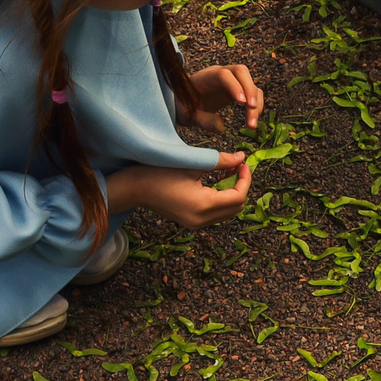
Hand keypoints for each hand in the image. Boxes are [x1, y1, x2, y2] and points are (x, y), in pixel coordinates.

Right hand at [108, 157, 251, 228]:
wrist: (135, 188)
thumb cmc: (160, 172)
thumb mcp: (193, 164)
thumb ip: (221, 161)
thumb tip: (241, 157)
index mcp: (203, 206)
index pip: (238, 197)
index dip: (245, 179)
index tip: (243, 163)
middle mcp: (202, 220)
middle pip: (236, 207)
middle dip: (241, 186)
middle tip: (238, 166)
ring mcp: (196, 224)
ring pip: (227, 212)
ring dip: (232, 192)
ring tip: (228, 171)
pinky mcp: (191, 222)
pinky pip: (216, 213)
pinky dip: (221, 199)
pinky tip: (217, 181)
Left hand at [185, 63, 263, 133]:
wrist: (181, 100)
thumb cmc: (182, 105)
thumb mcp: (187, 115)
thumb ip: (203, 120)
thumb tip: (221, 127)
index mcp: (205, 77)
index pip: (223, 75)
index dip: (234, 86)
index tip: (242, 102)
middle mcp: (220, 74)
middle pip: (241, 72)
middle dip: (250, 89)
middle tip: (252, 109)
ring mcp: (231, 80)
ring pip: (250, 83)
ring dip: (256, 102)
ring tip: (252, 125)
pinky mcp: (238, 89)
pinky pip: (252, 93)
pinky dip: (256, 106)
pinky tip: (252, 121)